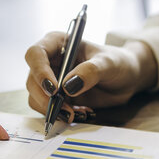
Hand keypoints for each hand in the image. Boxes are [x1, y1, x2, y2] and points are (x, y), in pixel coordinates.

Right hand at [25, 32, 157, 121]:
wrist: (126, 78)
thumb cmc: (118, 62)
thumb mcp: (109, 63)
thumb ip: (90, 71)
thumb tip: (67, 87)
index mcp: (57, 43)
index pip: (35, 54)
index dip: (40, 72)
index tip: (55, 89)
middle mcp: (49, 61)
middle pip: (32, 80)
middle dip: (46, 98)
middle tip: (67, 110)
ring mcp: (50, 80)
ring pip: (36, 97)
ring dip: (53, 109)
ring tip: (78, 114)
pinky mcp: (56, 97)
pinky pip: (48, 109)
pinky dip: (60, 115)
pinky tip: (80, 113)